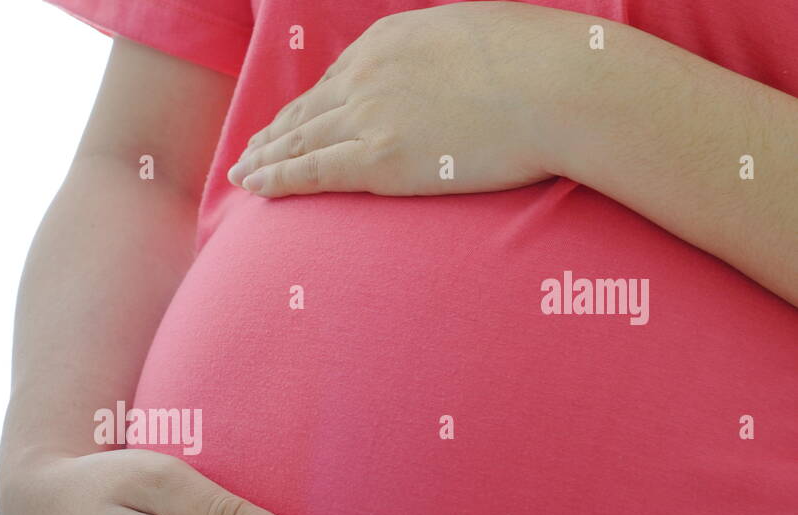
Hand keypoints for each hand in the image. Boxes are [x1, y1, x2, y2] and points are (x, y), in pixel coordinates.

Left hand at [227, 1, 582, 196]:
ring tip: (243, 173)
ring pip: (300, 139)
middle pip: (309, 108)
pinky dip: (276, 178)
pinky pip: (311, 171)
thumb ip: (448, 54)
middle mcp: (369, 72)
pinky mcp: (379, 159)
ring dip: (265, 157)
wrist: (564, 87)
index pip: (338, 78)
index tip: (294, 120)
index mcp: (392, 38)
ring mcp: (371, 115)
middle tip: (251, 150)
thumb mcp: (483, 35)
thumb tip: (452, 72)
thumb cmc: (546, 64)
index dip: (310, 105)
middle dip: (275, 131)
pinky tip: (254, 186)